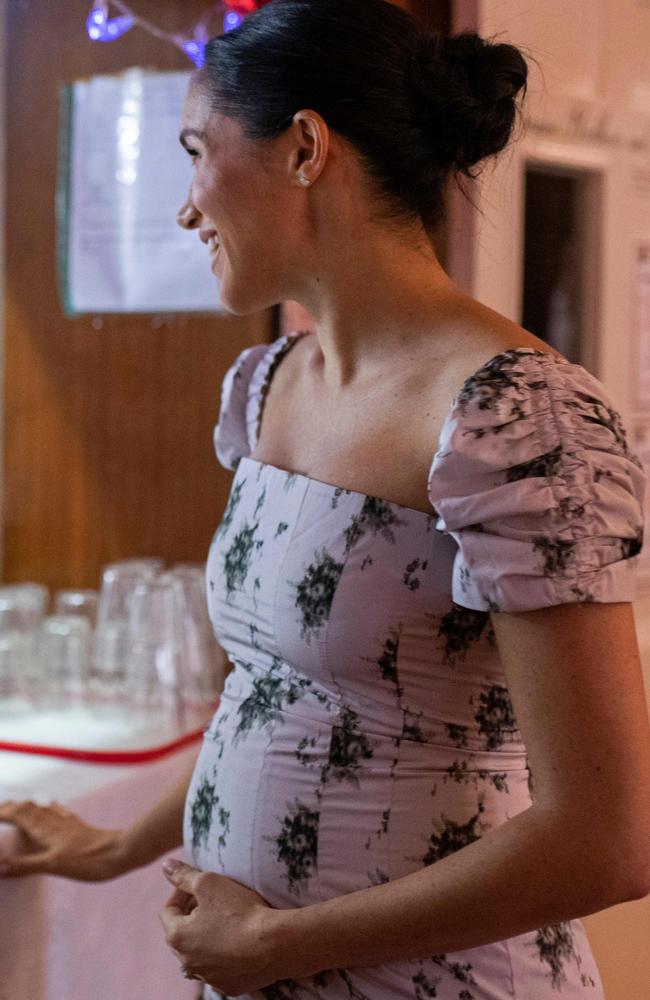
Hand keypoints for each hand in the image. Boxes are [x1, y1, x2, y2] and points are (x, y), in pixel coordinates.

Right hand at [0, 799, 124, 880]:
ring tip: (17, 805)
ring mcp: (68, 824)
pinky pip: (60, 814)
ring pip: (42, 810)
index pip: (19, 815)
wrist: (122, 852)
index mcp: (46, 829)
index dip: (3, 813)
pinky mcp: (79, 828)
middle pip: (28, 809)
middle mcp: (55, 822)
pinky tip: (52, 806)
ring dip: (27, 807)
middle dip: (11, 808)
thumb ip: (26, 865)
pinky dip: (49, 809)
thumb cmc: (89, 860)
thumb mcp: (54, 866)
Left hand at [159, 858, 280, 994]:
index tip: (196, 884)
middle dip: (191, 915)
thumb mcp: (209, 882)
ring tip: (225, 920)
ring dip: (206, 936)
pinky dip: (223, 955)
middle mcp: (187, 963)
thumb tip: (166, 867)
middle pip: (181, 934)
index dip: (180, 893)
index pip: (167, 911)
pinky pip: (219, 968)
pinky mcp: (228, 986)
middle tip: (210, 900)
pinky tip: (238, 941)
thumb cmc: (239, 911)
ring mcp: (208, 977)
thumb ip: (184, 875)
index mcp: (178, 937)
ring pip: (199, 953)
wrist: (274, 945)